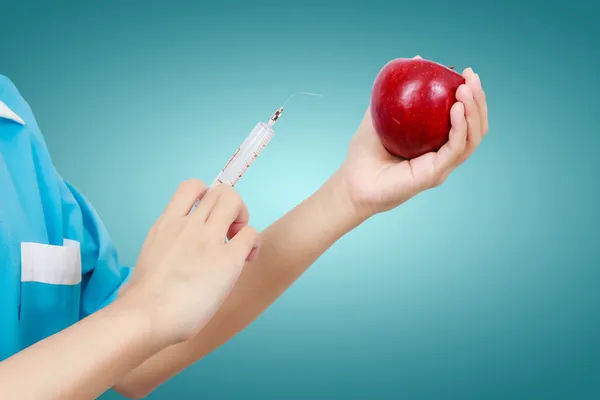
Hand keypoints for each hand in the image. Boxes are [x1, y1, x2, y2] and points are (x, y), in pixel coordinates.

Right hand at [121, 180, 260, 344]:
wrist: (145, 317)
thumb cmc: (137, 303)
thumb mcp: (140, 266)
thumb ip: (151, 262)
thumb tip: (136, 287)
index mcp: (166, 225)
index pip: (191, 186)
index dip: (207, 195)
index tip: (208, 218)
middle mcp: (188, 225)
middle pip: (221, 191)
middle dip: (232, 207)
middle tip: (229, 233)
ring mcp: (208, 240)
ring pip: (235, 202)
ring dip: (243, 219)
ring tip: (237, 243)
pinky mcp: (228, 260)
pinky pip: (251, 234)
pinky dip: (254, 243)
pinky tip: (246, 260)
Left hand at [339, 58, 488, 217]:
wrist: (352, 182)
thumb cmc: (365, 152)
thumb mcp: (380, 114)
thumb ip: (396, 91)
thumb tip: (416, 59)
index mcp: (436, 143)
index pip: (464, 119)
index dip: (471, 96)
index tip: (466, 73)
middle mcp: (443, 156)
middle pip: (475, 128)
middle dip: (479, 100)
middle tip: (471, 77)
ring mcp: (442, 166)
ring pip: (471, 138)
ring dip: (474, 112)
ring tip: (466, 89)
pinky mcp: (435, 174)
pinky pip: (454, 149)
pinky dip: (459, 128)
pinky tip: (456, 108)